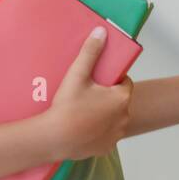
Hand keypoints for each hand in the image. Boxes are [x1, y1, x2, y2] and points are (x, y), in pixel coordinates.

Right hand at [44, 27, 131, 160]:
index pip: (124, 82)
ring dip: (105, 114)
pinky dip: (99, 131)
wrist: (54, 138)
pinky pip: (106, 135)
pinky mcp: (107, 148)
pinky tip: (84, 127)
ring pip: (114, 119)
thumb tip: (102, 31)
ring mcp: (116, 134)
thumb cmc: (67, 106)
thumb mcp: (77, 74)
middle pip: (119, 100)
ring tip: (83, 111)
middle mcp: (124, 117)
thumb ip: (90, 52)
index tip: (96, 80)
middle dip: (107, 97)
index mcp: (121, 97)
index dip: (111, 79)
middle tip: (86, 94)